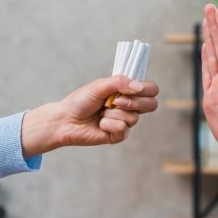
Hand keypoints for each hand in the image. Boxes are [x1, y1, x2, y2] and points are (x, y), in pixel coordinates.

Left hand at [21, 76, 158, 157]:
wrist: (65, 119)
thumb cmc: (81, 101)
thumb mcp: (100, 86)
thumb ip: (120, 82)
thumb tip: (139, 87)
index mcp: (128, 92)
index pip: (151, 89)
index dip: (147, 89)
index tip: (132, 89)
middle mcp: (131, 107)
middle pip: (152, 104)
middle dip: (134, 103)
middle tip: (116, 101)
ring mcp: (126, 121)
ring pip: (133, 117)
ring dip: (113, 113)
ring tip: (101, 113)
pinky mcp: (119, 135)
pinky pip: (123, 129)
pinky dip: (108, 124)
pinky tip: (100, 124)